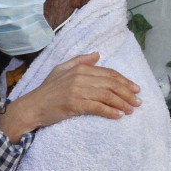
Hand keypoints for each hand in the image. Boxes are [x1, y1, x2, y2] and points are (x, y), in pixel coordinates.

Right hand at [0, 52, 140, 142]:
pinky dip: (110, 111)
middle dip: (127, 93)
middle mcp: (79, 77)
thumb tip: (97, 55)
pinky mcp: (74, 104)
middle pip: (111, 84)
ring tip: (131, 110)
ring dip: (122, 103)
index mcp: (79, 68)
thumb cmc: (46, 90)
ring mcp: (77, 91)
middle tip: (138, 102)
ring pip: (107, 96)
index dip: (124, 81)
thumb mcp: (61, 69)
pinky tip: (118, 115)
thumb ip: (79, 61)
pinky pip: (97, 107)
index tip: (135, 89)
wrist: (32, 107)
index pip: (108, 73)